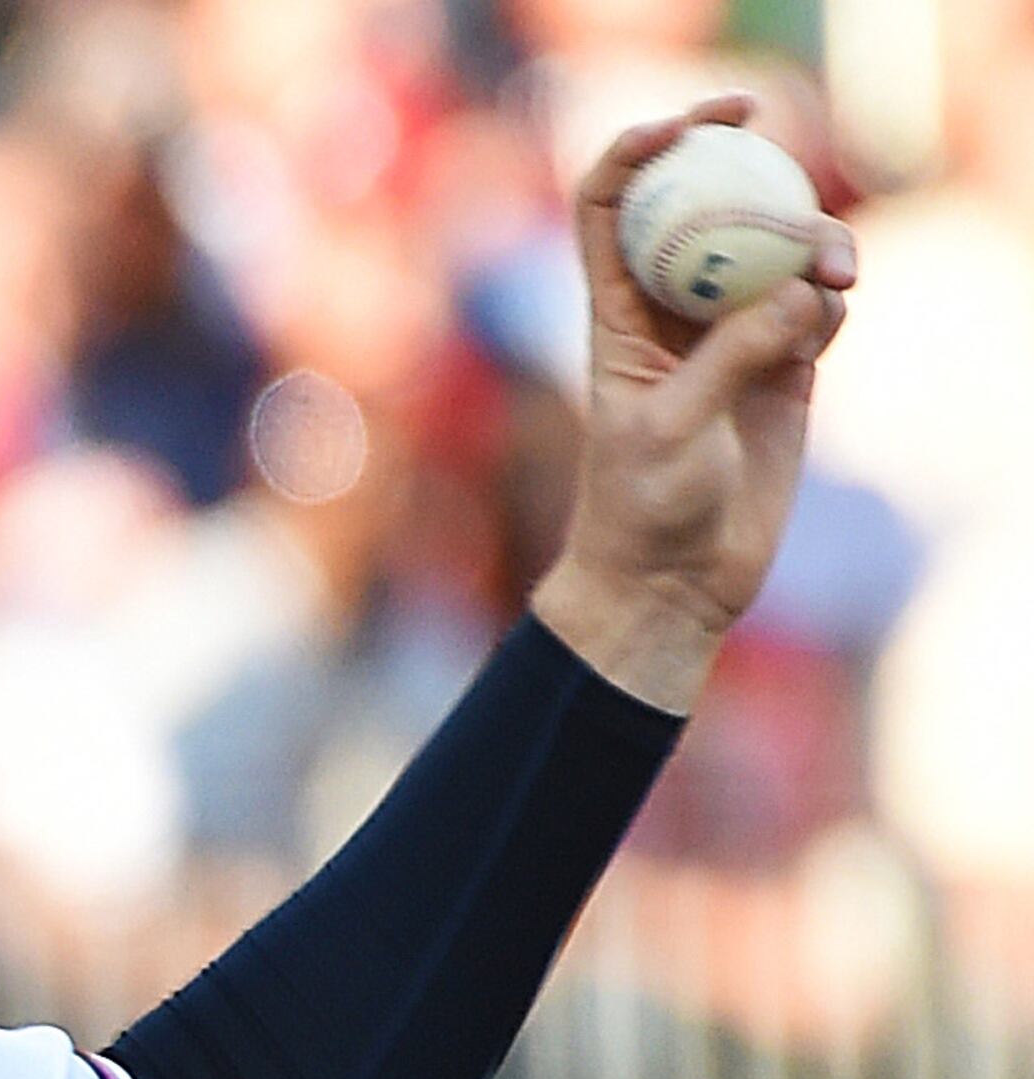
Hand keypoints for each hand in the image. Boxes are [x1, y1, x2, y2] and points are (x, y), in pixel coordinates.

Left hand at [531, 94, 857, 713]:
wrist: (671, 581)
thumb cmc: (641, 508)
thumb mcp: (672, 428)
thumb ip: (733, 356)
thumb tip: (802, 293)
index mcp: (617, 314)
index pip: (612, 208)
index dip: (637, 152)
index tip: (685, 126)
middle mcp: (672, 315)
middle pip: (707, 211)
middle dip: (748, 167)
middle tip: (783, 147)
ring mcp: (731, 339)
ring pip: (775, 256)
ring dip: (811, 241)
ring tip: (837, 272)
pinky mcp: (783, 373)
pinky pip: (815, 309)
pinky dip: (829, 299)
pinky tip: (831, 314)